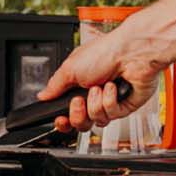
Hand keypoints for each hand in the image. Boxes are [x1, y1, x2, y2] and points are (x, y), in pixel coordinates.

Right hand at [41, 0, 175, 133]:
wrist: (132, 52)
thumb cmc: (105, 52)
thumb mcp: (70, 67)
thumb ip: (54, 85)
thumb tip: (43, 95)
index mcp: (79, 85)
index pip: (67, 112)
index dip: (63, 121)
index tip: (61, 119)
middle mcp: (94, 95)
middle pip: (80, 123)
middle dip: (78, 114)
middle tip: (79, 100)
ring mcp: (110, 102)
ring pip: (96, 121)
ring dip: (95, 104)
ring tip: (99, 87)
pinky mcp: (125, 106)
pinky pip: (112, 115)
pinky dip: (110, 101)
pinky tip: (113, 87)